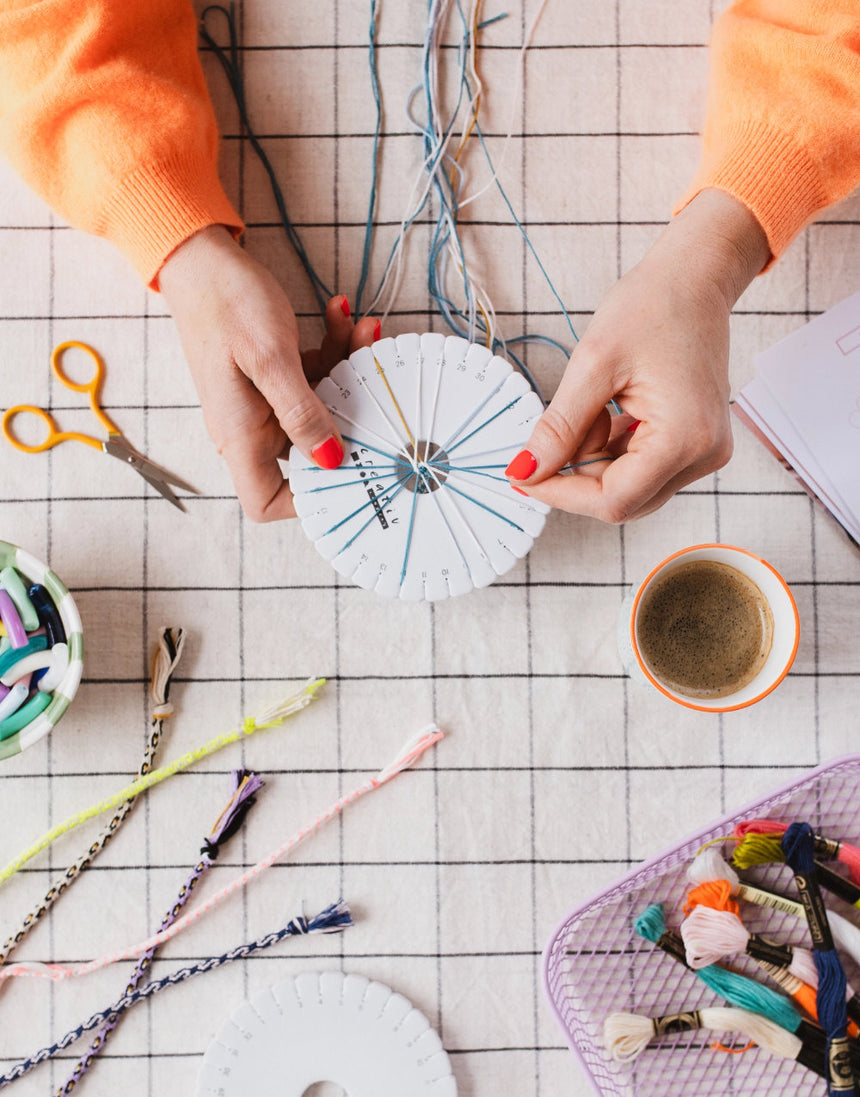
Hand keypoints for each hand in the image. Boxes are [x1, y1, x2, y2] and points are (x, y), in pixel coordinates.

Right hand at [159, 226, 378, 520]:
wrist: (200, 256)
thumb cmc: (225, 303)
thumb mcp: (271, 358)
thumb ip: (302, 412)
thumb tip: (332, 459)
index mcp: (241, 435)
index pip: (266, 501)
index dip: (306, 501)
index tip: (350, 472)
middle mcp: (251, 426)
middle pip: (311, 452)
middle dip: (348, 416)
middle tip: (373, 381)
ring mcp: (265, 401)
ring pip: (321, 406)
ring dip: (347, 369)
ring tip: (362, 329)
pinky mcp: (276, 375)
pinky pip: (314, 377)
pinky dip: (333, 350)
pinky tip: (341, 315)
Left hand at [504, 190, 770, 521]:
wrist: (694, 278)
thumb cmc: (651, 307)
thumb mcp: (592, 365)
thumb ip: (559, 427)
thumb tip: (526, 471)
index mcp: (685, 438)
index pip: (613, 500)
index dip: (562, 494)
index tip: (524, 476)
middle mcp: (704, 455)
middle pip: (623, 502)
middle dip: (577, 478)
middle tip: (544, 443)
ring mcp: (705, 452)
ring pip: (630, 489)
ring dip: (595, 461)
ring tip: (593, 407)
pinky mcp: (697, 444)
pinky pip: (643, 469)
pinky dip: (613, 452)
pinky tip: (609, 412)